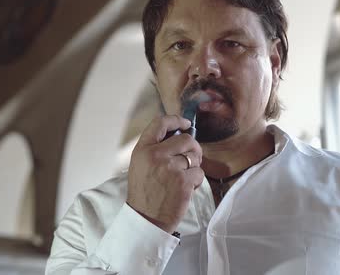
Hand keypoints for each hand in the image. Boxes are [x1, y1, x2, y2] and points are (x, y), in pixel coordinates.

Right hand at [126, 115, 203, 232]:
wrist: (146, 218)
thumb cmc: (145, 191)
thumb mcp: (140, 164)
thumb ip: (155, 148)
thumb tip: (179, 133)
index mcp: (142, 149)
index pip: (160, 123)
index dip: (176, 120)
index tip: (185, 123)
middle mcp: (155, 155)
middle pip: (186, 139)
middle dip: (193, 148)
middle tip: (191, 158)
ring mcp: (170, 168)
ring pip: (194, 157)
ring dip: (194, 167)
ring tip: (183, 178)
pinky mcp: (183, 181)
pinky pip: (199, 173)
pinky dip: (196, 181)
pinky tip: (185, 189)